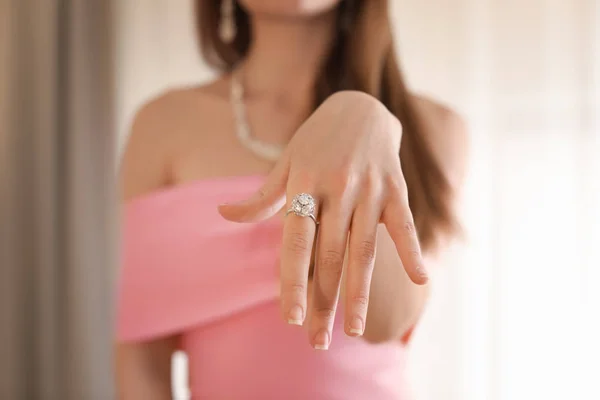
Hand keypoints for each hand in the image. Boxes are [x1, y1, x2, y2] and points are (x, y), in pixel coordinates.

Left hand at [218, 91, 426, 348]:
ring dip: (359, 293)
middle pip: (328, 257)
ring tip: (354, 330)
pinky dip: (412, 250)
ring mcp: (368, 189)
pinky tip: (420, 280)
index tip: (289, 319)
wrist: (359, 106)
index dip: (292, 282)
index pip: (295, 244)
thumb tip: (223, 216)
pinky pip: (403, 223)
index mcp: (304, 185)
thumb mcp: (285, 163)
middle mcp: (335, 189)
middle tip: (318, 342)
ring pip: (363, 250)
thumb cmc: (315, 141)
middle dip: (323, 302)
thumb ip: (261, 197)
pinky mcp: (394, 187)